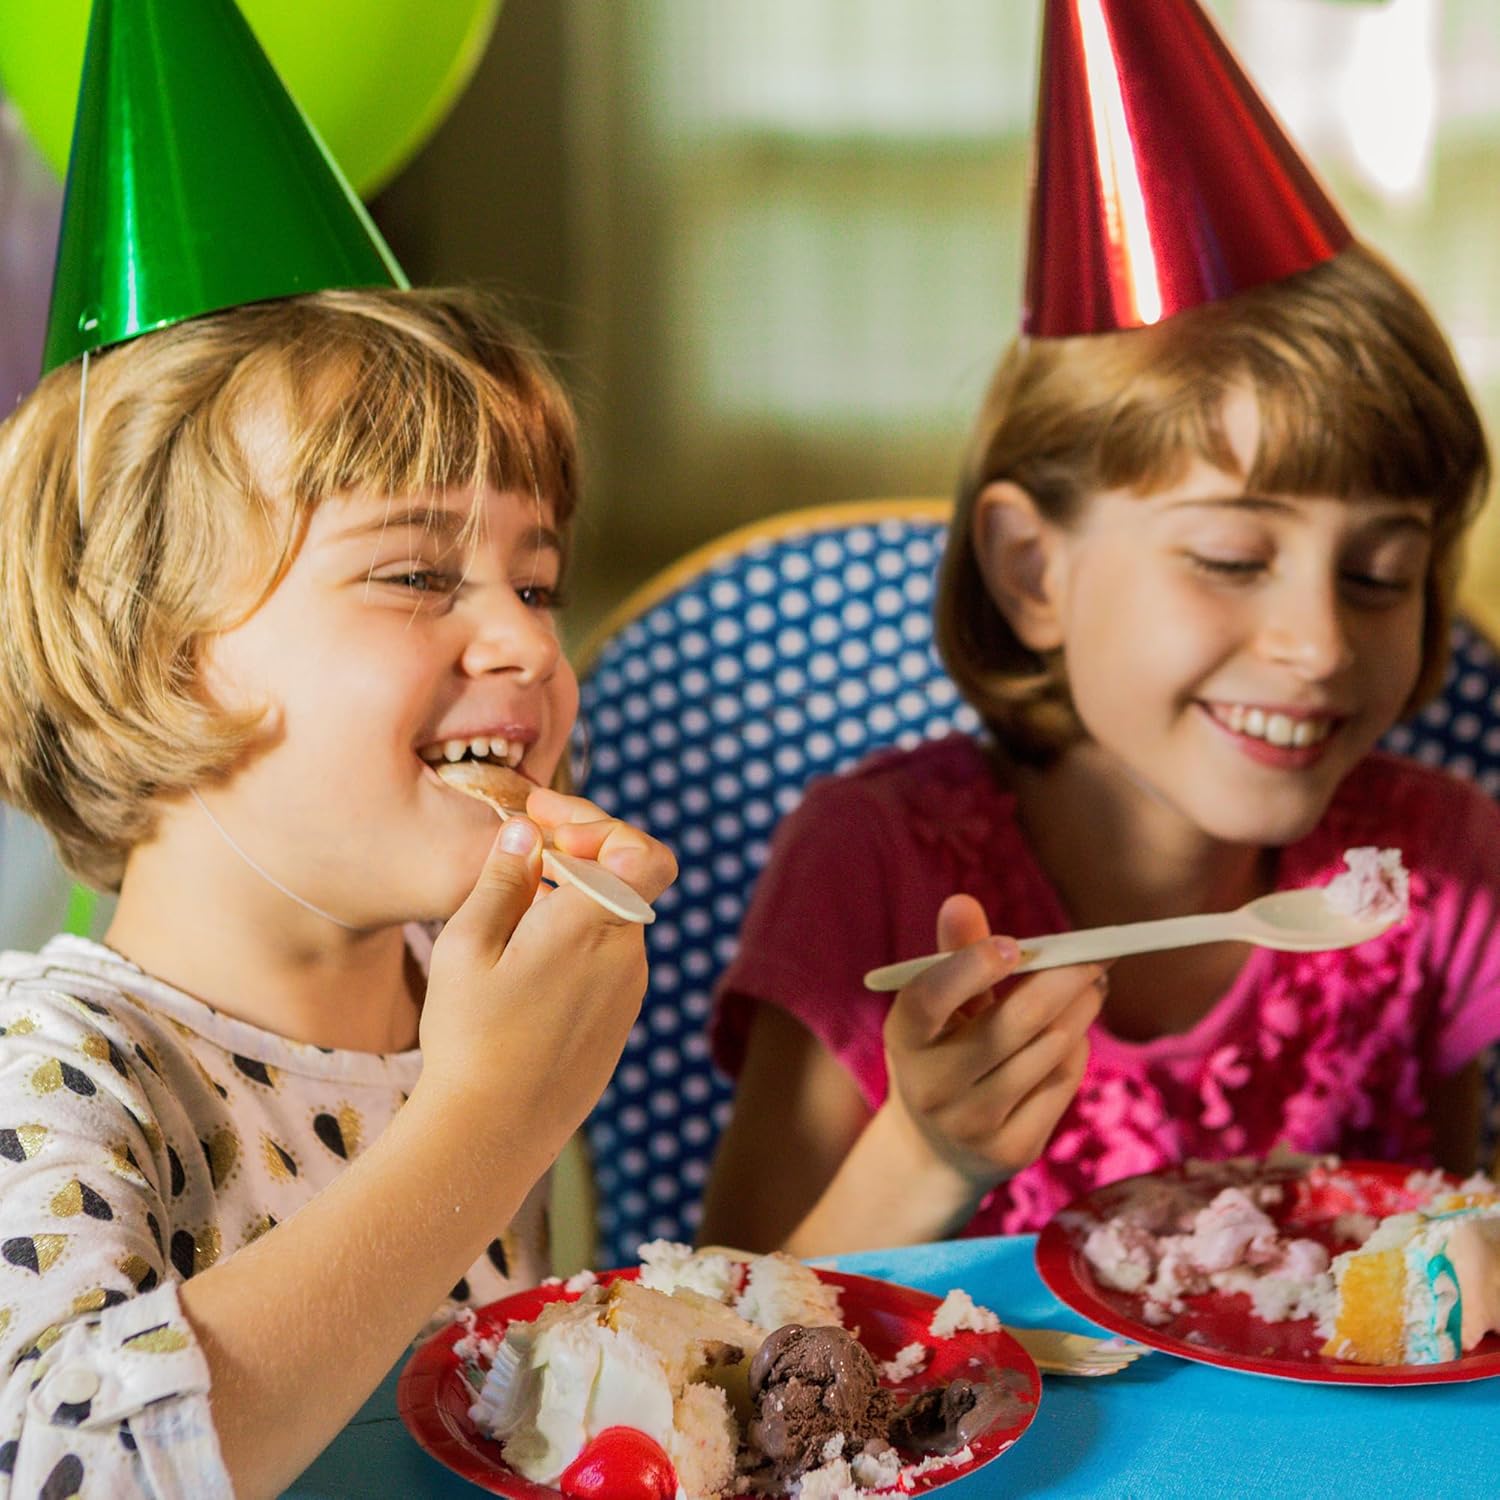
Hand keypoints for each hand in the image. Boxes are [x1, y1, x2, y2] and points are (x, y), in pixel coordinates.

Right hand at [420, 793, 676, 1161]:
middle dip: (574, 855)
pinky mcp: (618, 1022)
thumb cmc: (471, 1037)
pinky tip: (523, 963)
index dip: (600, 825)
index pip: (643, 851)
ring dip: (571, 901)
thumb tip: (527, 831)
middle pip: (622, 879)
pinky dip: (574, 941)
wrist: (491, 1133)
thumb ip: (503, 878)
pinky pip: (605, 960)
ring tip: (509, 913)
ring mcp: (628, 992)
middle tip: (518, 853)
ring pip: (610, 920)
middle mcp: (625, 954)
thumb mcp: (467, 945)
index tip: (545, 824)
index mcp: (593, 924)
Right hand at [880, 894, 1103, 1196]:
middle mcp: (932, 1086)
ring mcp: (973, 1123)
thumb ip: (954, 954)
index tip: (1014, 943)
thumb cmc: (942, 1052)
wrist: (937, 1150)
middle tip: (1097, 955)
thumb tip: (961, 901)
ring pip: (1048, 1051)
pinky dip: (1075, 1050)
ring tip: (1092, 985)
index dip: (970, 966)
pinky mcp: (1012, 1149)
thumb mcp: (938, 1007)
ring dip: (1080, 1010)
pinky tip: (1073, 1034)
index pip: (928, 998)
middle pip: (1012, 1024)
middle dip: (1064, 981)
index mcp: (905, 1039)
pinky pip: (1062, 1084)